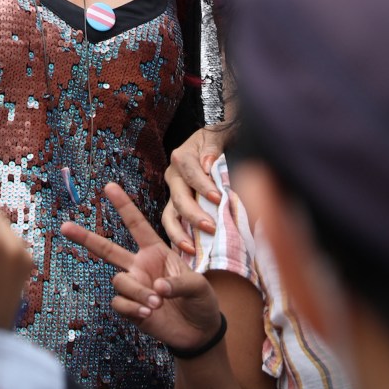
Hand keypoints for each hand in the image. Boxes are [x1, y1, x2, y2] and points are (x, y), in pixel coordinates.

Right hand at [62, 183, 222, 351]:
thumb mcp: (199, 286)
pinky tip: (148, 313)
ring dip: (137, 291)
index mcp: (156, 252)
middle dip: (85, 237)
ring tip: (157, 303)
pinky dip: (132, 307)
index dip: (124, 205)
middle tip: (64, 226)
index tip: (109, 186)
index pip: (136, 225)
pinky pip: (119, 303)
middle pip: (107, 249)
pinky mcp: (130, 308)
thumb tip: (156, 287)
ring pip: (119, 281)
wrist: (199, 332)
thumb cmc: (202, 302)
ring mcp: (134, 287)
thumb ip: (179, 283)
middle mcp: (140, 266)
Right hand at [164, 123, 233, 244]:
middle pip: (179, 198)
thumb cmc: (219, 139)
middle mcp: (174, 176)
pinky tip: (189, 253)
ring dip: (179, 233)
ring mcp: (174, 193)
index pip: (191, 173)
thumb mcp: (217, 135)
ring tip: (193, 248)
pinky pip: (174, 224)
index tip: (218, 198)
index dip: (203, 186)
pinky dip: (179, 239)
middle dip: (194, 215)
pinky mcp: (177, 207)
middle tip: (211, 228)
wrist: (215, 142)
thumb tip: (207, 163)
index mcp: (182, 158)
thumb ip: (212, 147)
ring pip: (170, 216)